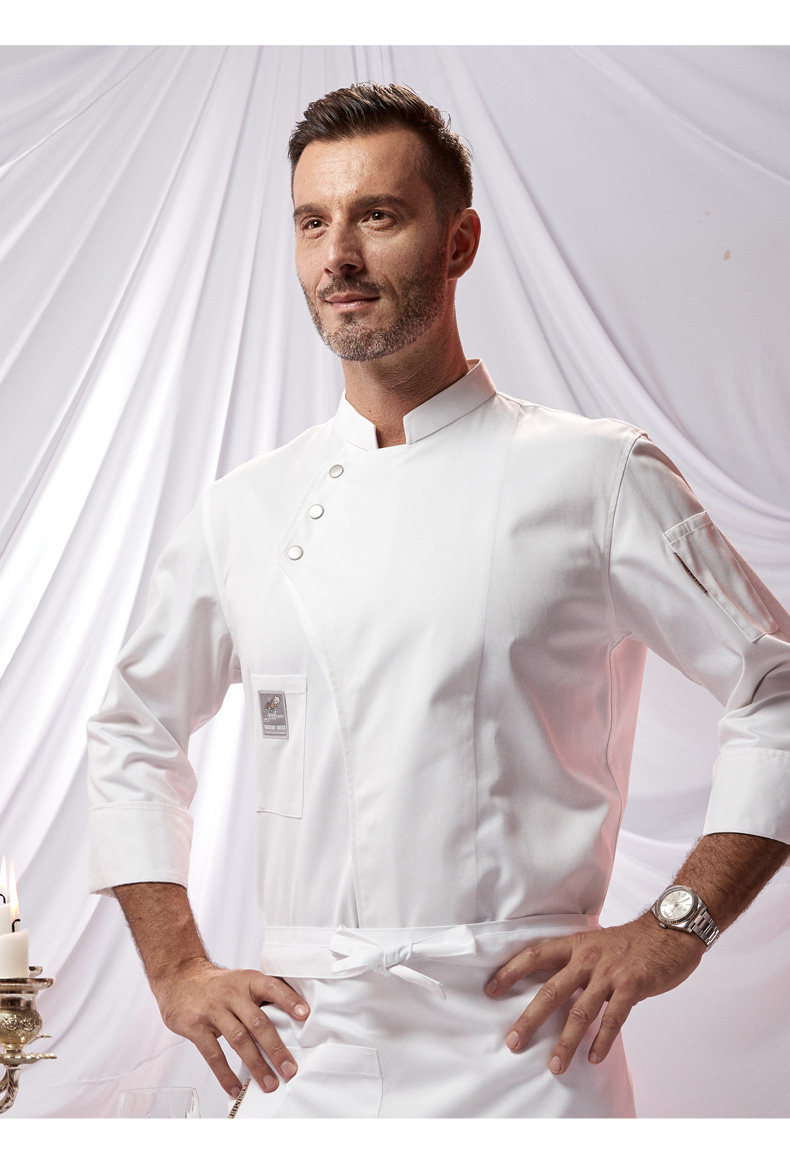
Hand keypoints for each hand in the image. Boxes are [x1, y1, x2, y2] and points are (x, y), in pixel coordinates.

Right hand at [152, 957, 309, 1096]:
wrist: (179, 977)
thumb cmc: (219, 985)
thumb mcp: (241, 981)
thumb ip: (261, 998)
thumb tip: (293, 1021)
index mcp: (248, 980)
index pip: (272, 988)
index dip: (289, 1001)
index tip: (305, 1016)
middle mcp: (232, 993)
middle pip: (258, 1022)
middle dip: (275, 1049)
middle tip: (290, 1069)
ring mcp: (212, 1010)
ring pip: (238, 1040)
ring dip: (256, 1065)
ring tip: (269, 1083)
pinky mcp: (195, 1027)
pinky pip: (213, 1055)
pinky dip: (225, 1074)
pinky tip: (236, 1087)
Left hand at [485, 913, 704, 1073]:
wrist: (669, 931)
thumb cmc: (631, 941)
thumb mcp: (596, 942)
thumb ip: (576, 962)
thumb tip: (554, 986)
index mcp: (575, 944)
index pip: (534, 955)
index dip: (510, 972)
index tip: (490, 990)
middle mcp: (587, 958)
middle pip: (550, 991)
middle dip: (529, 1019)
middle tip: (513, 1042)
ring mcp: (609, 973)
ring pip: (580, 1012)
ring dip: (565, 1042)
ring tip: (554, 1065)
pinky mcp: (631, 986)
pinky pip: (613, 1019)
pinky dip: (602, 1041)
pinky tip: (593, 1058)